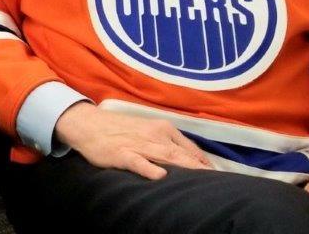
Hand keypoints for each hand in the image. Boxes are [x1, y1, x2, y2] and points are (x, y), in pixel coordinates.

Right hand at [54, 102, 211, 179]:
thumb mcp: (147, 130)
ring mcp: (138, 144)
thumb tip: (194, 160)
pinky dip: (150, 168)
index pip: (190, 148)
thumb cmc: (119, 129)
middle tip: (219, 185)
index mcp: (162, 128)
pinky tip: (160, 175)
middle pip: (183, 155)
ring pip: (167, 157)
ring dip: (185, 168)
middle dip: (201, 170)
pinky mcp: (122, 154)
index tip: (221, 179)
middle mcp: (154, 134)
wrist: (88, 123)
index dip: (205, 164)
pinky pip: (138, 162)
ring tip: (201, 181)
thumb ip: (168, 143)